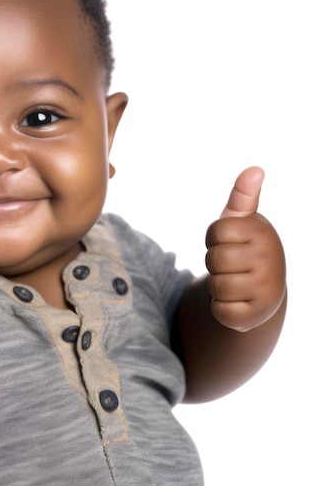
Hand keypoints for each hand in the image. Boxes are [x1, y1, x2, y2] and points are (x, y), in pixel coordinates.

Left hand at [205, 167, 285, 331]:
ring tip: (234, 282)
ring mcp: (266, 289)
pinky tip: (235, 302)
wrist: (262, 290)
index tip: (228, 242)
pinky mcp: (256, 316)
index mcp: (263, 233)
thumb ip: (242, 196)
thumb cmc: (244, 248)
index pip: (216, 232)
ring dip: (217, 285)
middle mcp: (271, 260)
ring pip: (216, 285)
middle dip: (215, 262)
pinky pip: (220, 310)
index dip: (214, 239)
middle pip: (214, 259)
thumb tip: (255, 169)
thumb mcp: (241, 221)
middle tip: (231, 265)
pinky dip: (220, 308)